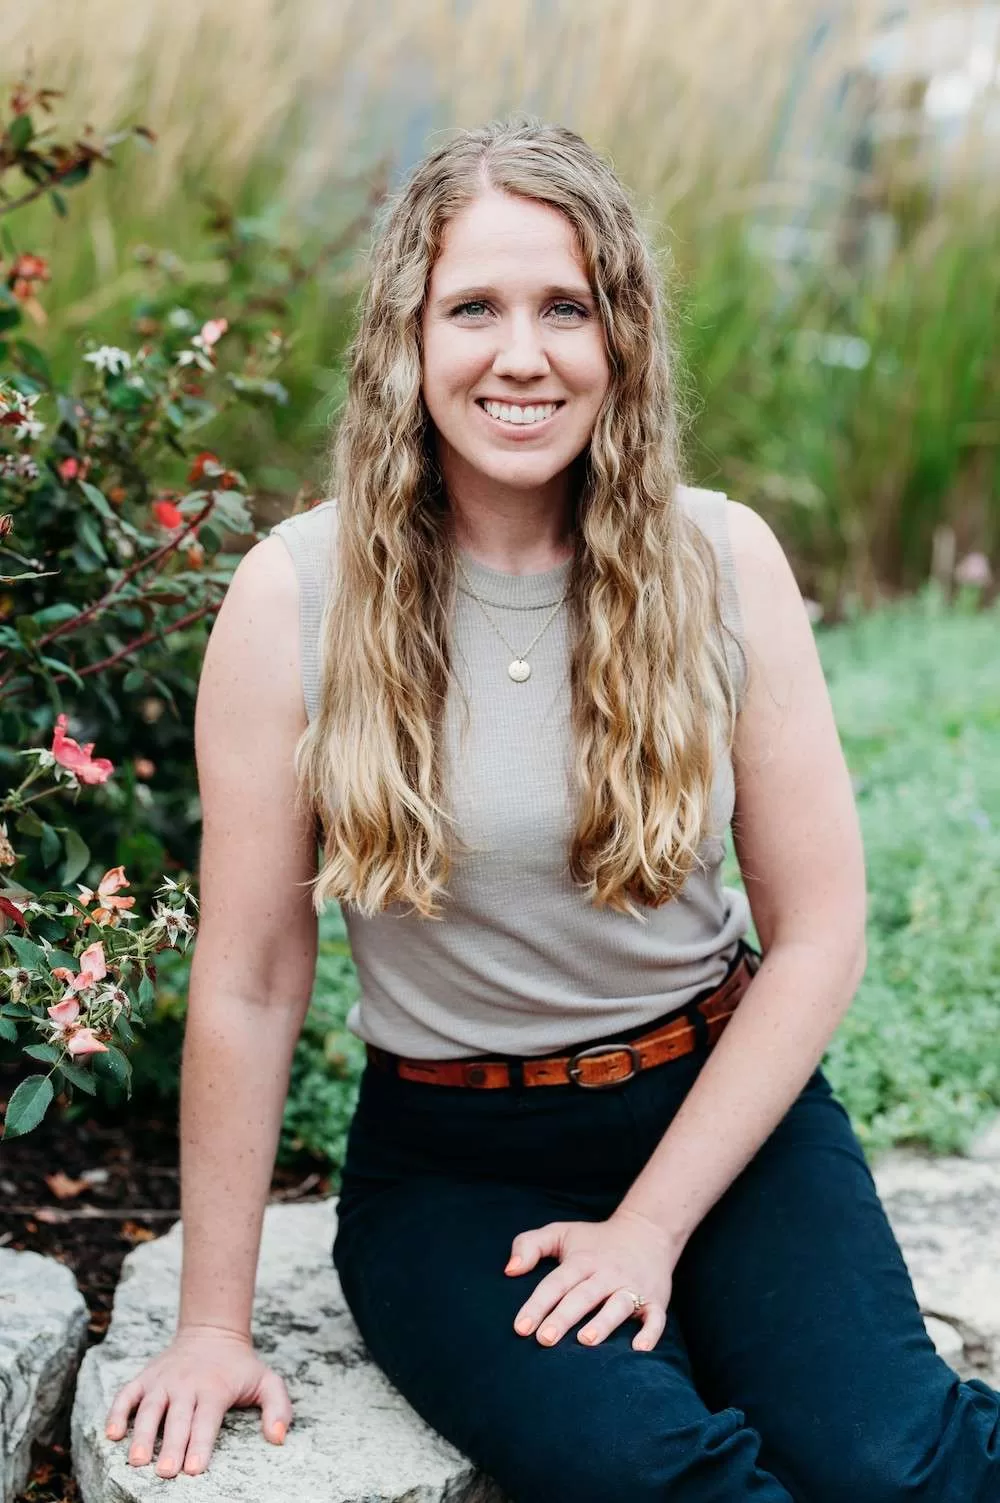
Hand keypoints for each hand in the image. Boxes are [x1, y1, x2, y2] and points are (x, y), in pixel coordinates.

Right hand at [103, 1325, 291, 1477]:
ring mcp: (164, 1380)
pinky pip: (127, 1394)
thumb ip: (278, 1408)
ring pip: (149, 1408)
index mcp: (215, 1388)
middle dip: (171, 1446)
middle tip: (165, 1473)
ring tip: (137, 1461)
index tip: (194, 1470)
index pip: (207, 1420)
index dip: (200, 1445)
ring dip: (142, 1435)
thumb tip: (279, 1437)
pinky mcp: (146, 1377)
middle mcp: (187, 1384)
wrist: (212, 1331)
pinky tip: (111, 1434)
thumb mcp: (267, 1381)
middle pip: (177, 1419)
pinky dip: (117, 1412)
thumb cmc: (240, 1366)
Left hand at [504, 1207, 674, 1351]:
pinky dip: (650, 1333)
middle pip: (583, 1295)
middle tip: (544, 1339)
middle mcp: (607, 1273)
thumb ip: (530, 1245)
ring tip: (585, 1341)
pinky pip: (656, 1318)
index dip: (537, 1304)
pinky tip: (639, 1350)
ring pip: (618, 1305)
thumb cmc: (595, 1240)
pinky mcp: (656, 1300)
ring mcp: (632, 1287)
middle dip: (563, 1317)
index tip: (521, 1327)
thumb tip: (509, 1270)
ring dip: (603, 1323)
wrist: (647, 1231)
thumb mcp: (561, 1233)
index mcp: (582, 1260)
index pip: (556, 1283)